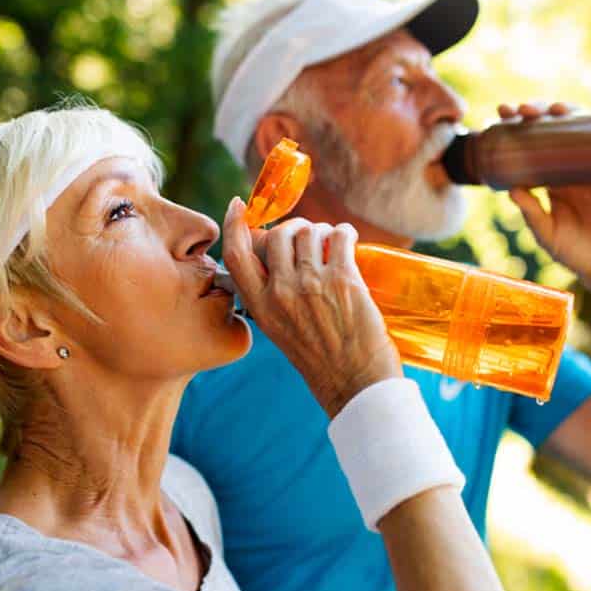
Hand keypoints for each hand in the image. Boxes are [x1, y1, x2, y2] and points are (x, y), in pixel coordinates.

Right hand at [222, 197, 401, 417]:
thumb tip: (279, 257)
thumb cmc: (323, 360)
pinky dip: (345, 233)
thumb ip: (274, 297)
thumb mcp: (282, 330)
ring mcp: (311, 284)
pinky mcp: (343, 280)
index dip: (235, 224)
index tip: (240, 205)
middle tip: (310, 237)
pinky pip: (340, 236)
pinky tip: (348, 240)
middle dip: (295, 228)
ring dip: (323, 231)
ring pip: (310, 232)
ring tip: (333, 246)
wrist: (355, 384)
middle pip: (278, 234)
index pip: (236, 254)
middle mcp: (281, 293)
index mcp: (261, 307)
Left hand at [499, 102, 590, 307]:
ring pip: (583, 128)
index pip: (534, 145)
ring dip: (567, 113)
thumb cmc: (576, 252)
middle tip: (519, 110)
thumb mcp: (546, 232)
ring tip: (550, 110)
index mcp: (554, 179)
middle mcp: (575, 167)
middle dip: (537, 113)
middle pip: (556, 129)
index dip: (518, 127)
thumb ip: (530, 211)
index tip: (500, 116)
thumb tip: (510, 189)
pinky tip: (590, 116)